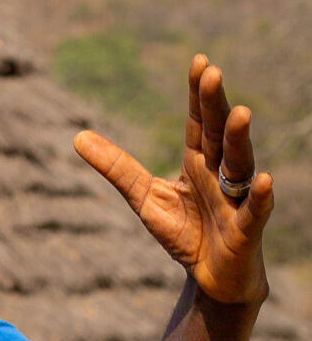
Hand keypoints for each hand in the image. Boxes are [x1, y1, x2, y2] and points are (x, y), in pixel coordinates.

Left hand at [74, 54, 273, 304]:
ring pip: (240, 164)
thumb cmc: (185, 233)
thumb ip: (116, 167)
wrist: (211, 279)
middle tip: (212, 72)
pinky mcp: (246, 231)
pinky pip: (255, 211)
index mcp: (198, 163)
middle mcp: (221, 175)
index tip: (199, 61)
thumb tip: (77, 136)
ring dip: (240, 139)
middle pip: (219, 134)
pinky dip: (259, 196)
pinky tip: (262, 179)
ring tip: (241, 112)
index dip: (198, 94)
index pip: (199, 122)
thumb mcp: (143, 197)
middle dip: (216, 104)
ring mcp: (236, 201)